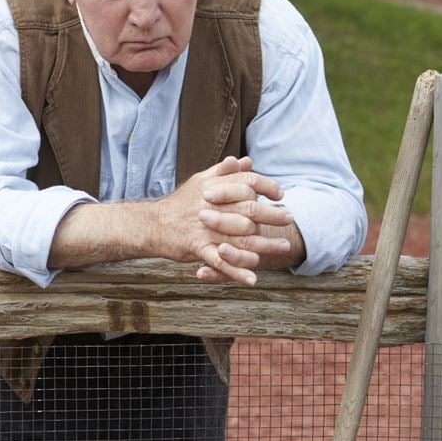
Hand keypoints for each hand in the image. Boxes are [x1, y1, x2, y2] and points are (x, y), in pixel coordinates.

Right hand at [156, 156, 290, 285]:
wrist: (152, 224)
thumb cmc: (179, 204)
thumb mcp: (199, 182)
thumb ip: (223, 172)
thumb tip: (245, 161)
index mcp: (212, 188)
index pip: (246, 183)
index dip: (266, 186)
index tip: (279, 194)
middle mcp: (210, 206)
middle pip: (249, 210)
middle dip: (272, 215)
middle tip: (289, 218)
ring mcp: (204, 228)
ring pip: (241, 238)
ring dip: (265, 245)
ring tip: (283, 246)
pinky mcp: (197, 247)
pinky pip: (220, 261)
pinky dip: (237, 272)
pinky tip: (252, 279)